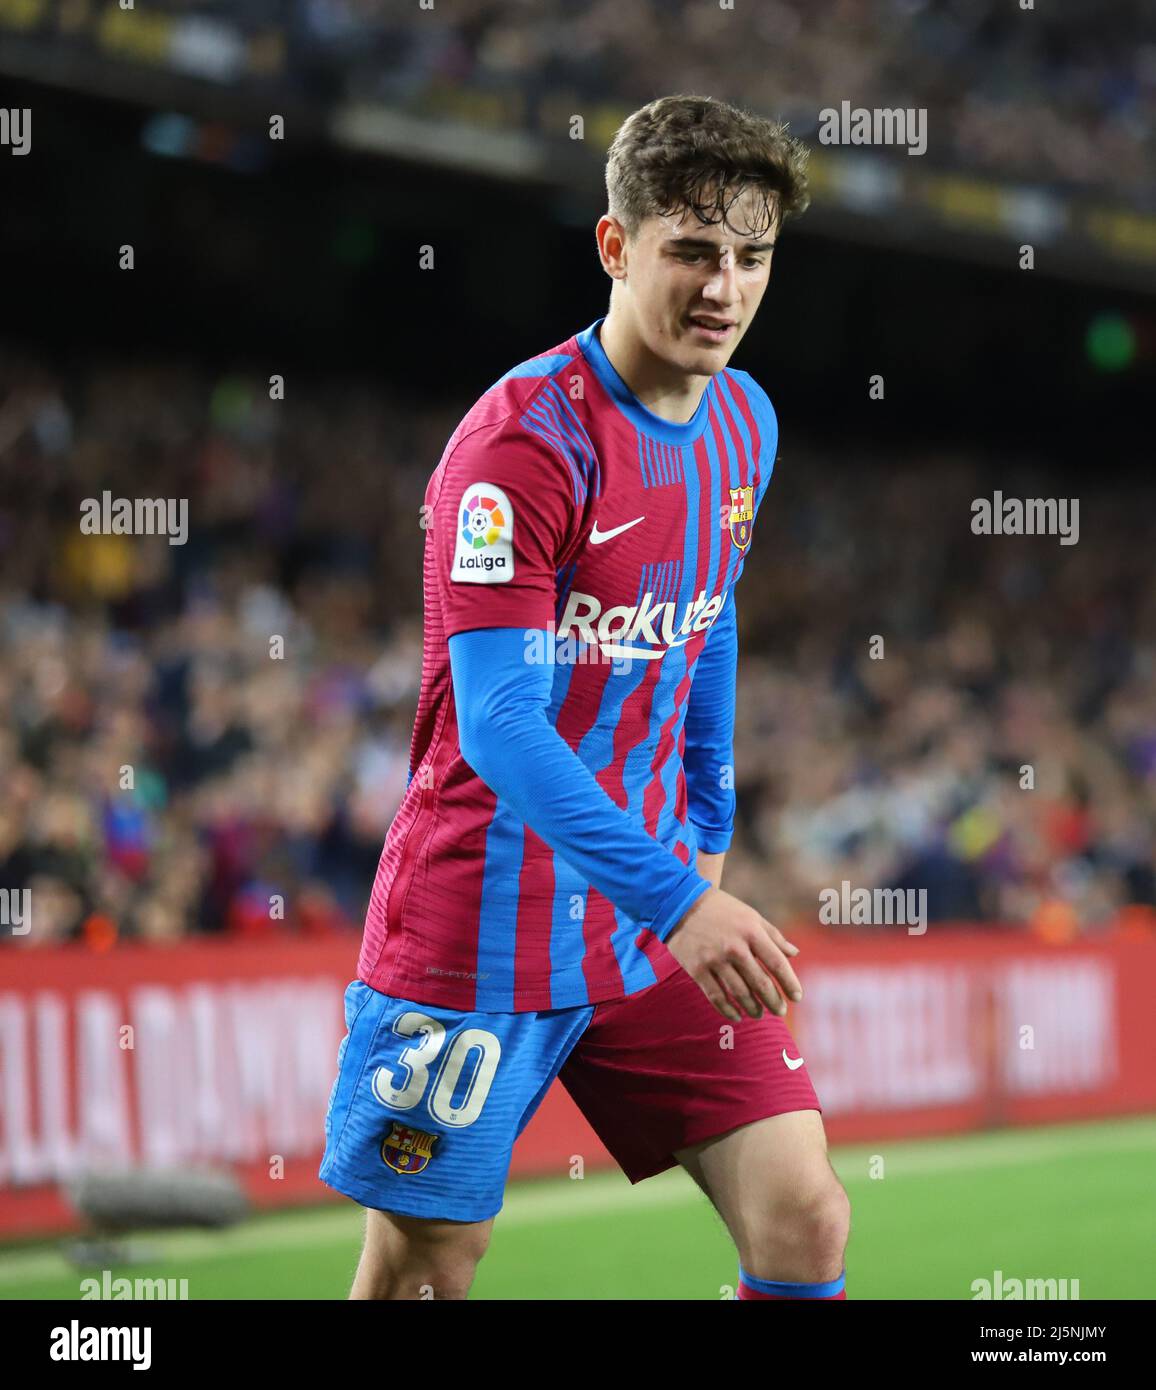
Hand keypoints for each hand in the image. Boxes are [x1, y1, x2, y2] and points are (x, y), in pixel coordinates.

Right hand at [665, 887, 801, 1022]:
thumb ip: (774, 935)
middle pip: (760, 983)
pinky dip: (728, 1010)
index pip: (777, 964)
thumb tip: (794, 953)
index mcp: (751, 932)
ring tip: (759, 1014)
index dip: (789, 983)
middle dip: (774, 1001)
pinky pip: (716, 996)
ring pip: (739, 993)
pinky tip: (737, 1016)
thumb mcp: (751, 916)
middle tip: (780, 1012)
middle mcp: (734, 948)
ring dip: (753, 1008)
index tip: (797, 997)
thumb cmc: (722, 909)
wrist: (680, 902)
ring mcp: (714, 960)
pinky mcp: (697, 969)